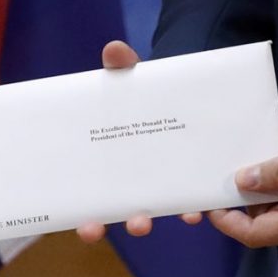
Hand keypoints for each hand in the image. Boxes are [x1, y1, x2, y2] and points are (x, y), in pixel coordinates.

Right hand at [76, 40, 203, 242]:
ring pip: (152, 214)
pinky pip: (186, 206)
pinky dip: (187, 211)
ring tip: (145, 220)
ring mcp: (160, 187)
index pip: (95, 201)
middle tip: (111, 226)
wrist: (177, 99)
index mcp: (113, 167)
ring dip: (147, 221)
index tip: (86, 226)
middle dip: (114, 225)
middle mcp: (134, 184)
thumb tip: (114, 50)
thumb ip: (122, 70)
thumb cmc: (144, 97)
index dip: (90, 220)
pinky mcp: (187, 185)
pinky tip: (192, 212)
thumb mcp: (132, 83)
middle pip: (120, 215)